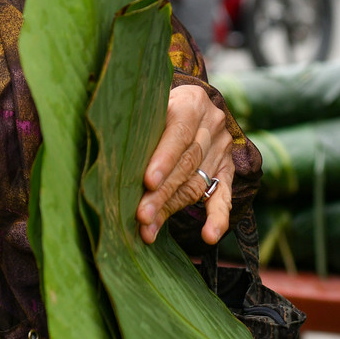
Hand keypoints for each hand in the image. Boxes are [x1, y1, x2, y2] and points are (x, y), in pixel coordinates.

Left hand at [136, 84, 233, 244]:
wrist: (190, 105)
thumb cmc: (155, 108)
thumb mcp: (149, 107)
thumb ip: (139, 128)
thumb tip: (112, 162)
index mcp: (191, 103)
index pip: (179, 133)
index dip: (164, 159)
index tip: (148, 181)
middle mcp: (211, 125)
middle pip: (187, 164)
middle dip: (162, 192)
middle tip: (141, 215)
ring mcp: (222, 149)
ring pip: (196, 183)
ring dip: (171, 208)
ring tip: (149, 229)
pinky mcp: (227, 169)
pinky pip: (225, 195)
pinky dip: (218, 217)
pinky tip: (209, 235)